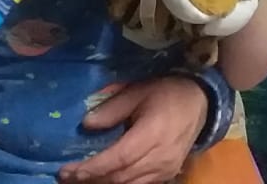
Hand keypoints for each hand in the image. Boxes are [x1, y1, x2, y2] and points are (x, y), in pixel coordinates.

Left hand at [58, 76, 207, 183]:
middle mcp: (160, 157)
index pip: (118, 159)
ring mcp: (166, 169)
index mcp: (152, 134)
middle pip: (121, 177)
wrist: (200, 103)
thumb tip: (87, 125)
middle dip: (91, 179)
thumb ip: (112, 109)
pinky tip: (104, 180)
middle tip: (66, 177)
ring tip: (81, 180)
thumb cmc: (166, 93)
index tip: (68, 171)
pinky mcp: (168, 174)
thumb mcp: (137, 92)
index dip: (92, 168)